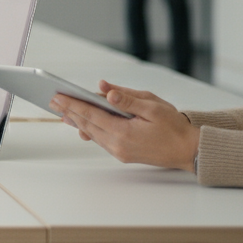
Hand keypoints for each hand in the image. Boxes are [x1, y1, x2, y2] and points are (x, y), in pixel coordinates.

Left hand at [50, 80, 199, 171]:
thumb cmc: (174, 127)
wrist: (189, 150)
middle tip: (53, 100)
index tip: (58, 96)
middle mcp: (117, 144)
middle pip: (86, 125)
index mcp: (123, 131)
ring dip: (76, 121)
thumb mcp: (153, 107)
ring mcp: (119, 151)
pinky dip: (89, 129)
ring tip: (62, 110)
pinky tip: (82, 123)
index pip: (91, 114)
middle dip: (69, 112)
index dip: (72, 104)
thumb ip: (127, 98)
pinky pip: (100, 139)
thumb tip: (104, 89)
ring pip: (92, 133)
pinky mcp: (123, 154)